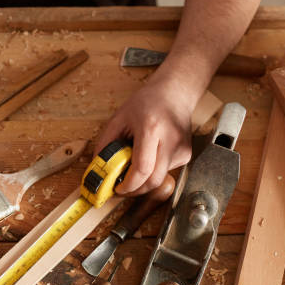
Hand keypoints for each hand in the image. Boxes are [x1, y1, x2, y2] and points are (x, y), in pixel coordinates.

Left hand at [94, 76, 194, 195]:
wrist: (174, 93)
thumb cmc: (145, 103)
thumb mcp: (118, 119)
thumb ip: (105, 144)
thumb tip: (98, 169)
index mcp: (151, 129)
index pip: (142, 168)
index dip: (128, 185)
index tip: (117, 189)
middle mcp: (170, 141)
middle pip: (153, 181)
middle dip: (135, 190)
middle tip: (121, 189)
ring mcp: (181, 149)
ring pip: (159, 179)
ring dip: (143, 180)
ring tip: (133, 166)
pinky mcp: (186, 155)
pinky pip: (165, 172)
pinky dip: (153, 171)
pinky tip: (149, 156)